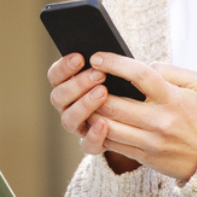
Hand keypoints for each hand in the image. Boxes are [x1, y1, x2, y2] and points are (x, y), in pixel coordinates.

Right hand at [47, 53, 141, 172]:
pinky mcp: (92, 144)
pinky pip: (87, 144)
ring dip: (84, 105)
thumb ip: (106, 64)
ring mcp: (78, 126)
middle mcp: (67, 107)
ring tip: (103, 92)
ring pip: (68, 120)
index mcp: (67, 86)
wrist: (141, 119)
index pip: (55, 76)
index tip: (79, 57)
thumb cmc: (125, 86)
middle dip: (78, 84)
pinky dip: (94, 134)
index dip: (63, 67)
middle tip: (98, 74)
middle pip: (58, 97)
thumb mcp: (115, 72)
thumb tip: (104, 52)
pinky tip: (104, 123)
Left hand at [85, 53, 196, 181]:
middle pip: (115, 104)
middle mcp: (160, 120)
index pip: (139, 75)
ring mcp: (151, 140)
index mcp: (171, 97)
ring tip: (85, 101)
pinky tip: (95, 121)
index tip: (97, 57)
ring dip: (92, 114)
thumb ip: (169, 70)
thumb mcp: (194, 85)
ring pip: (109, 126)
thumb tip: (142, 66)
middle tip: (84, 81)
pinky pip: (114, 144)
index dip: (115, 64)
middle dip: (94, 92)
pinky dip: (100, 132)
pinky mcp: (145, 156)